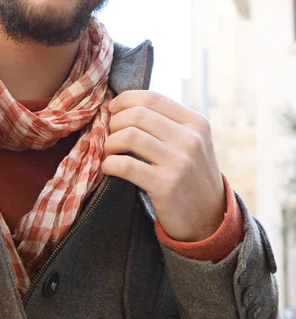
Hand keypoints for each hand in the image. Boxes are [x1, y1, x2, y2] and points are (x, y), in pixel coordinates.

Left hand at [102, 90, 224, 241]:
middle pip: (137, 114)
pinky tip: (109, 167)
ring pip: (129, 136)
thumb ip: (166, 123)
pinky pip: (126, 165)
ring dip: (110, 142)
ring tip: (110, 152)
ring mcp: (180, 162)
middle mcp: (191, 139)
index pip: (152, 97)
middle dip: (115, 122)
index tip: (113, 110)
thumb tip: (123, 106)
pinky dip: (109, 164)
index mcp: (196, 122)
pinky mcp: (166, 185)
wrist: (210, 220)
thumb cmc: (192, 176)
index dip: (125, 100)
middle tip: (110, 134)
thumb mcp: (191, 143)